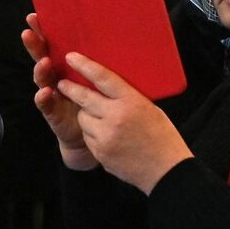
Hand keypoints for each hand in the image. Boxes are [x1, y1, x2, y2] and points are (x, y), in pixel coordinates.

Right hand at [21, 14, 95, 169]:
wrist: (97, 135)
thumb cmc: (101, 102)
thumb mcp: (102, 79)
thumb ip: (102, 62)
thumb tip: (117, 35)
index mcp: (67, 65)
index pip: (54, 43)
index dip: (43, 30)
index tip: (35, 16)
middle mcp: (56, 76)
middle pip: (41, 56)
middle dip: (34, 45)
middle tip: (28, 33)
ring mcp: (52, 93)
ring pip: (41, 78)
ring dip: (40, 69)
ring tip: (43, 62)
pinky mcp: (52, 112)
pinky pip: (45, 104)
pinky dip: (43, 97)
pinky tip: (45, 92)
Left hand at [56, 53, 192, 193]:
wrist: (166, 171)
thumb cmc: (162, 136)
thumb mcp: (149, 108)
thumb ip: (127, 98)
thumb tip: (106, 87)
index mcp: (131, 101)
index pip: (102, 78)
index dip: (84, 65)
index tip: (71, 57)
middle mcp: (116, 116)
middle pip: (84, 97)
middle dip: (70, 89)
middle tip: (62, 84)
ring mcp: (106, 136)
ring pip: (83, 118)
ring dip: (86, 115)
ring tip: (100, 118)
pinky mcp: (100, 152)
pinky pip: (87, 137)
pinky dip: (92, 134)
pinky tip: (106, 136)